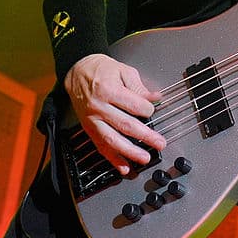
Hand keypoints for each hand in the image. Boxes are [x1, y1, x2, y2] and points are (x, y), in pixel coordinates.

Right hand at [65, 53, 164, 174]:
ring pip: (112, 139)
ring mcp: (92, 120)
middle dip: (145, 136)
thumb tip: (155, 97)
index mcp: (109, 90)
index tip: (153, 110)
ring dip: (129, 152)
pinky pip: (100, 146)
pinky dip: (112, 158)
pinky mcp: (88, 129)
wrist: (77, 72)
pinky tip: (124, 167)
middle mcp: (99, 107)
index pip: (133, 105)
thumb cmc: (102, 70)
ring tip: (144, 158)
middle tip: (160, 143)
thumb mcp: (123, 71)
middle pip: (125, 125)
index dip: (148, 109)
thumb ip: (139, 86)